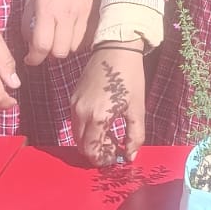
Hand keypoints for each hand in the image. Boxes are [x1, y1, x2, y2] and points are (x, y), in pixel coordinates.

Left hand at [21, 0, 97, 66]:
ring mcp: (83, 16)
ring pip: (74, 48)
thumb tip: (30, 42)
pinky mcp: (95, 15)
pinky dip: (78, 41)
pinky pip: (87, 39)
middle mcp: (66, 15)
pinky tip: (72, 32)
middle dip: (50, 54)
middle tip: (46, 46)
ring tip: (59, 37)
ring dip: (65, 47)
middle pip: (60, 52)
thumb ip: (28, 20)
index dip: (34, 58)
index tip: (31, 58)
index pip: (42, 45)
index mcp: (47, 9)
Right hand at [71, 46, 146, 165]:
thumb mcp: (137, 108)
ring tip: (110, 135)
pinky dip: (86, 129)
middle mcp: (81, 113)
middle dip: (96, 152)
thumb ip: (135, 135)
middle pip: (82, 146)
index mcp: (98, 117)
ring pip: (77, 135)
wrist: (116, 49)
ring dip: (90, 141)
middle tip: (114, 148)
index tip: (116, 157)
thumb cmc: (130, 77)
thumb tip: (130, 156)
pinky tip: (102, 123)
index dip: (103, 159)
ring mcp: (75, 105)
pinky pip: (75, 122)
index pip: (92, 151)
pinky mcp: (73, 98)